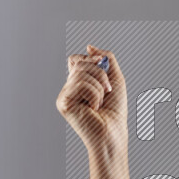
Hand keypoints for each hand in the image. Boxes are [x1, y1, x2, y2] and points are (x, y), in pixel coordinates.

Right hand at [56, 44, 128, 158]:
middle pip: (79, 63)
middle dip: (100, 74)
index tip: (104, 66)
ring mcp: (64, 95)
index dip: (91, 60)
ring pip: (80, 73)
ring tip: (100, 103)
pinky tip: (93, 108)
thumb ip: (106, 59)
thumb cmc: (116, 110)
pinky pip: (79, 84)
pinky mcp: (63, 103)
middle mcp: (69, 88)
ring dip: (99, 87)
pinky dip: (94, 94)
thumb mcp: (116, 78)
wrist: (114, 132)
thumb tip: (90, 47)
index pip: (77, 59)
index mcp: (79, 82)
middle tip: (107, 91)